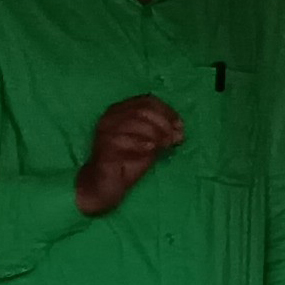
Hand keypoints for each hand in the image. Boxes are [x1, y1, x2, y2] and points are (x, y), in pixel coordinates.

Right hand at [74, 94, 182, 215]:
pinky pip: (126, 140)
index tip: (180, 126)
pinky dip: (142, 143)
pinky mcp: (105, 146)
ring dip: (156, 133)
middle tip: (174, 138)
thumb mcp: (149, 143)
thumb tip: (179, 130)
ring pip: (136, 122)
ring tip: (165, 145)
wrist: (106, 183)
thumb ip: (161, 133)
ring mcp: (106, 130)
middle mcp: (111, 117)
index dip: (167, 111)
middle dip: (164, 123)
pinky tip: (150, 150)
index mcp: (121, 110)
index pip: (147, 101)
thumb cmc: (128, 162)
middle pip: (143, 110)